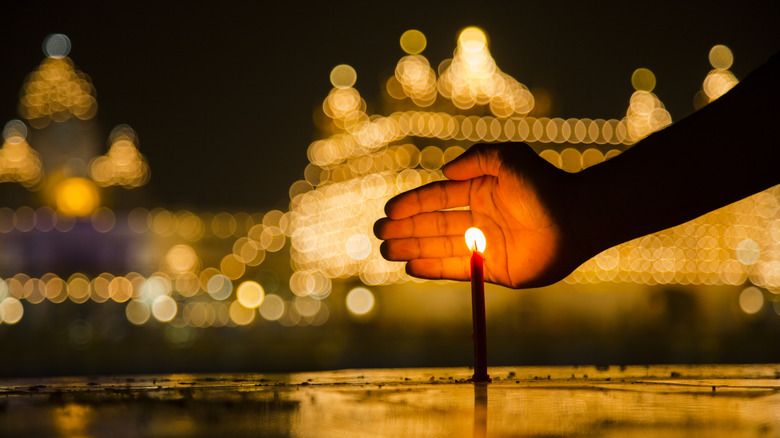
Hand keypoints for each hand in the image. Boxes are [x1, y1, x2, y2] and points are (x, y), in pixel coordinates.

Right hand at [375, 143, 588, 287]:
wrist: (577, 219)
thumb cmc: (545, 185)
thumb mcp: (508, 158)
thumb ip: (475, 160)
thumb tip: (443, 171)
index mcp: (478, 191)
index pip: (436, 198)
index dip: (411, 204)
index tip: (388, 210)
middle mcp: (477, 218)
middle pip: (432, 224)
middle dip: (405, 228)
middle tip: (378, 233)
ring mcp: (484, 245)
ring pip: (439, 247)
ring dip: (412, 248)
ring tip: (386, 251)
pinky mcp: (492, 269)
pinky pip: (456, 269)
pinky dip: (433, 268)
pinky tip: (411, 267)